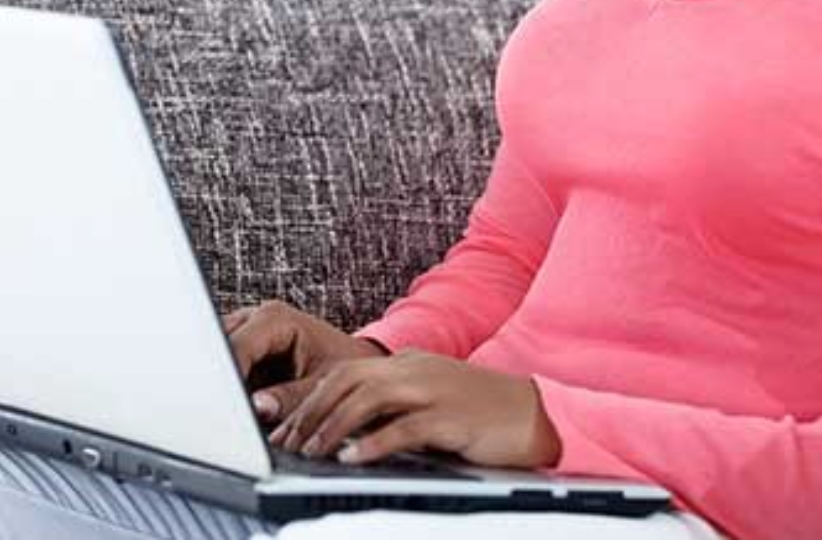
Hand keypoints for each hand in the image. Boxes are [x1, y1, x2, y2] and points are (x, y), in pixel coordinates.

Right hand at [221, 299, 387, 422]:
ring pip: (216, 356)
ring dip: (223, 384)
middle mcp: (256, 318)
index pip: (236, 346)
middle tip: (224, 413)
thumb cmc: (345, 368)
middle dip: (219, 379)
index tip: (224, 407)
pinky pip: (225, 366)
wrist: (356, 364)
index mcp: (276, 319)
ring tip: (234, 410)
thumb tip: (258, 406)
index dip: (226, 377)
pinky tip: (238, 406)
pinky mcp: (243, 349)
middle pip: (218, 346)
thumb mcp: (321, 386)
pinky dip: (229, 387)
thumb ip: (290, 398)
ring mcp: (247, 331)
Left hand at [268, 349, 561, 470]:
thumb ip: (391, 409)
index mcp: (406, 363)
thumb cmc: (481, 412)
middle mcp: (414, 369)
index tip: (285, 426)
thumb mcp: (429, 401)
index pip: (344, 372)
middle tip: (287, 441)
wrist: (536, 413)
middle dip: (310, 411)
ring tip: (310, 451)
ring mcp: (431, 390)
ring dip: (332, 426)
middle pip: (346, 379)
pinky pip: (402, 427)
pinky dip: (372, 443)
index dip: (309, 398)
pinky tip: (352, 458)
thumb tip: (346, 432)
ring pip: (366, 399)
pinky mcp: (449, 417)